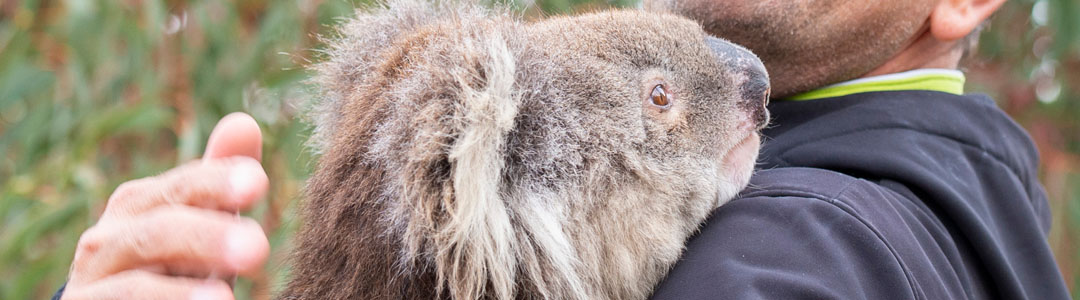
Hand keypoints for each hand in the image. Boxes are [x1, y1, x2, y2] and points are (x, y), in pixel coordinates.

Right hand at [63, 113, 270, 299]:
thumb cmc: (173, 263)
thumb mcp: (203, 223)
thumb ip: (219, 181)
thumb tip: (244, 121)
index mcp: (140, 204)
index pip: (184, 187)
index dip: (217, 182)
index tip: (258, 182)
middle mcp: (107, 238)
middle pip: (159, 231)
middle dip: (208, 238)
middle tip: (257, 249)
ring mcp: (93, 280)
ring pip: (135, 281)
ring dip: (180, 290)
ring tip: (224, 297)